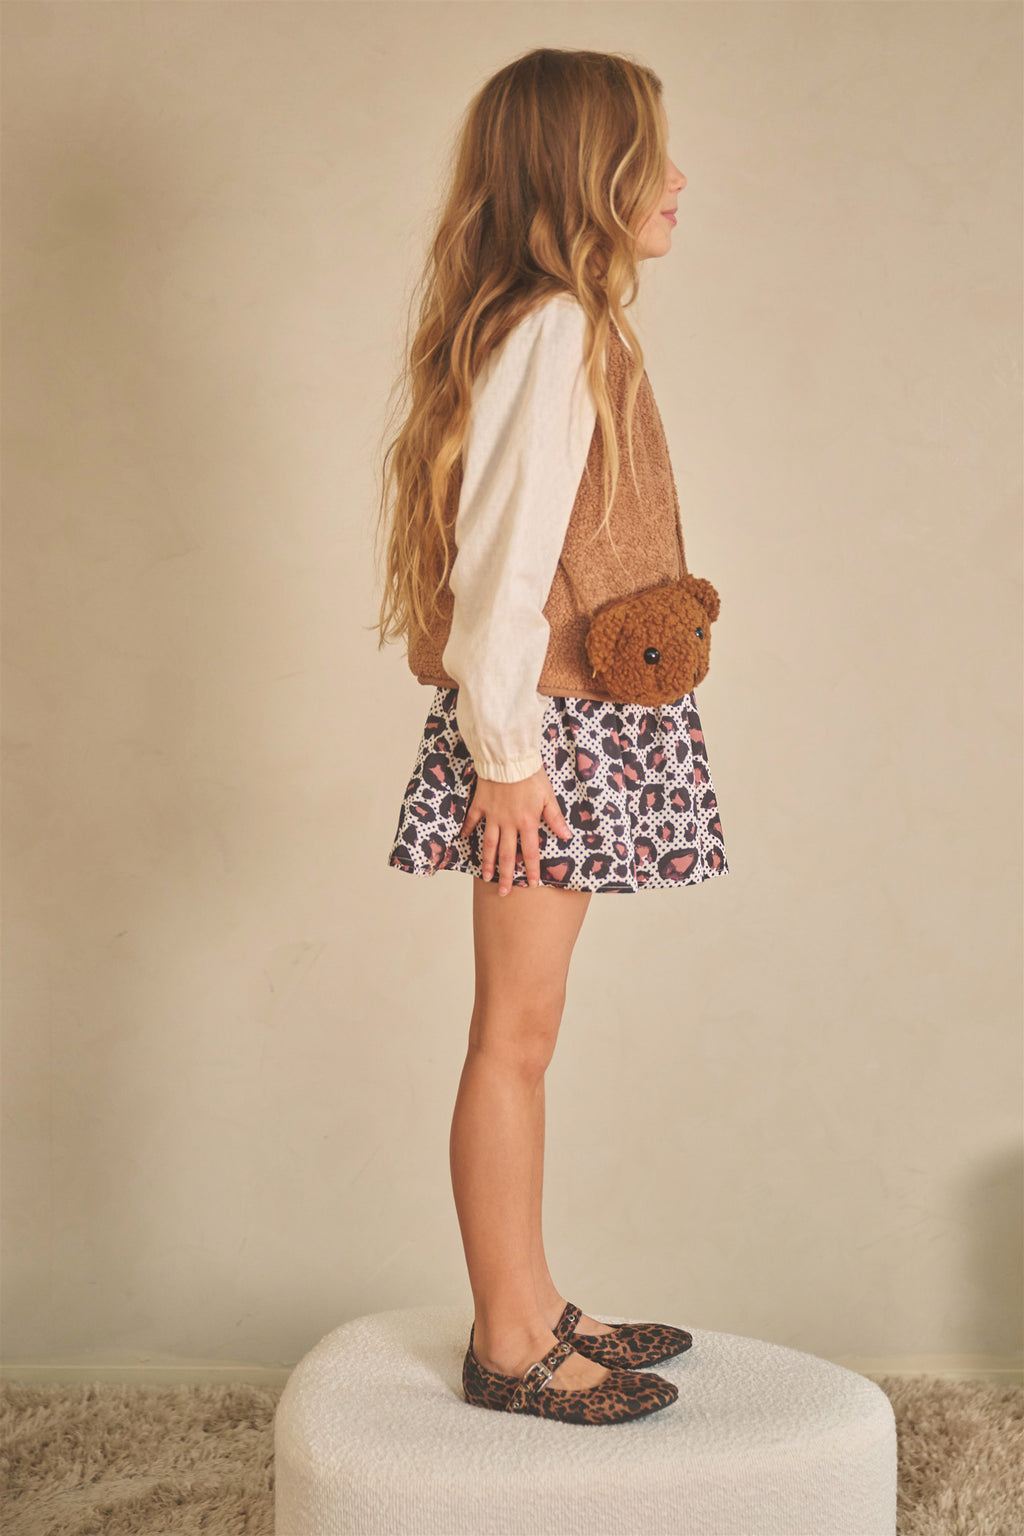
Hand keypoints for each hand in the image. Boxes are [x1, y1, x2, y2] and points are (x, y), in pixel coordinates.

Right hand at [458, 767, 571, 894]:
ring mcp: (492, 815)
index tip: (531, 884)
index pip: (531, 852)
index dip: (532, 869)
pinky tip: (464, 839)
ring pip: (489, 844)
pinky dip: (468, 830)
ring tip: (486, 877)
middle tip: (503, 892)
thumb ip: (555, 818)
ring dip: (488, 862)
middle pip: (507, 854)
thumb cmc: (531, 774)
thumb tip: (566, 836)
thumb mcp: (548, 796)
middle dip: (506, 875)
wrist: (508, 758)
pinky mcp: (480, 804)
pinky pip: (473, 820)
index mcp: (527, 822)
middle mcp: (508, 823)